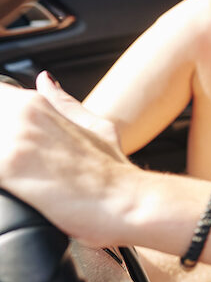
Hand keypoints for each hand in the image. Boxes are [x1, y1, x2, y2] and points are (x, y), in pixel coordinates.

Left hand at [0, 75, 135, 245]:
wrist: (128, 202)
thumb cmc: (115, 171)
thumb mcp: (96, 126)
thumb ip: (63, 103)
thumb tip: (46, 80)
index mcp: (35, 106)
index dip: (1, 120)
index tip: (11, 139)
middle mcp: (20, 117)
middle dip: (0, 143)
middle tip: (22, 162)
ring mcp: (12, 142)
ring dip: (1, 159)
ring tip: (25, 175)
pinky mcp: (7, 168)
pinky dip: (0, 180)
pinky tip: (18, 186)